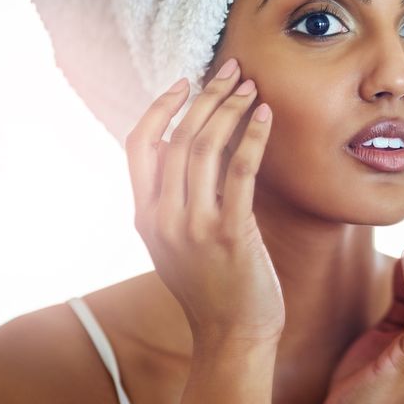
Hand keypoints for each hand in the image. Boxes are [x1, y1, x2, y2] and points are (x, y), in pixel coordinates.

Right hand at [124, 58, 283, 348]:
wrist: (231, 335)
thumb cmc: (212, 287)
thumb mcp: (176, 244)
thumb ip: (173, 201)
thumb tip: (184, 153)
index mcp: (144, 215)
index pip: (138, 144)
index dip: (160, 107)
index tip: (184, 80)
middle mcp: (161, 217)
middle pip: (177, 137)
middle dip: (205, 96)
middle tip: (231, 68)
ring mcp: (192, 226)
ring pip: (204, 148)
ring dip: (229, 108)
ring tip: (251, 85)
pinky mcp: (229, 233)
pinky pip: (239, 172)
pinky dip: (252, 137)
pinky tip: (265, 115)